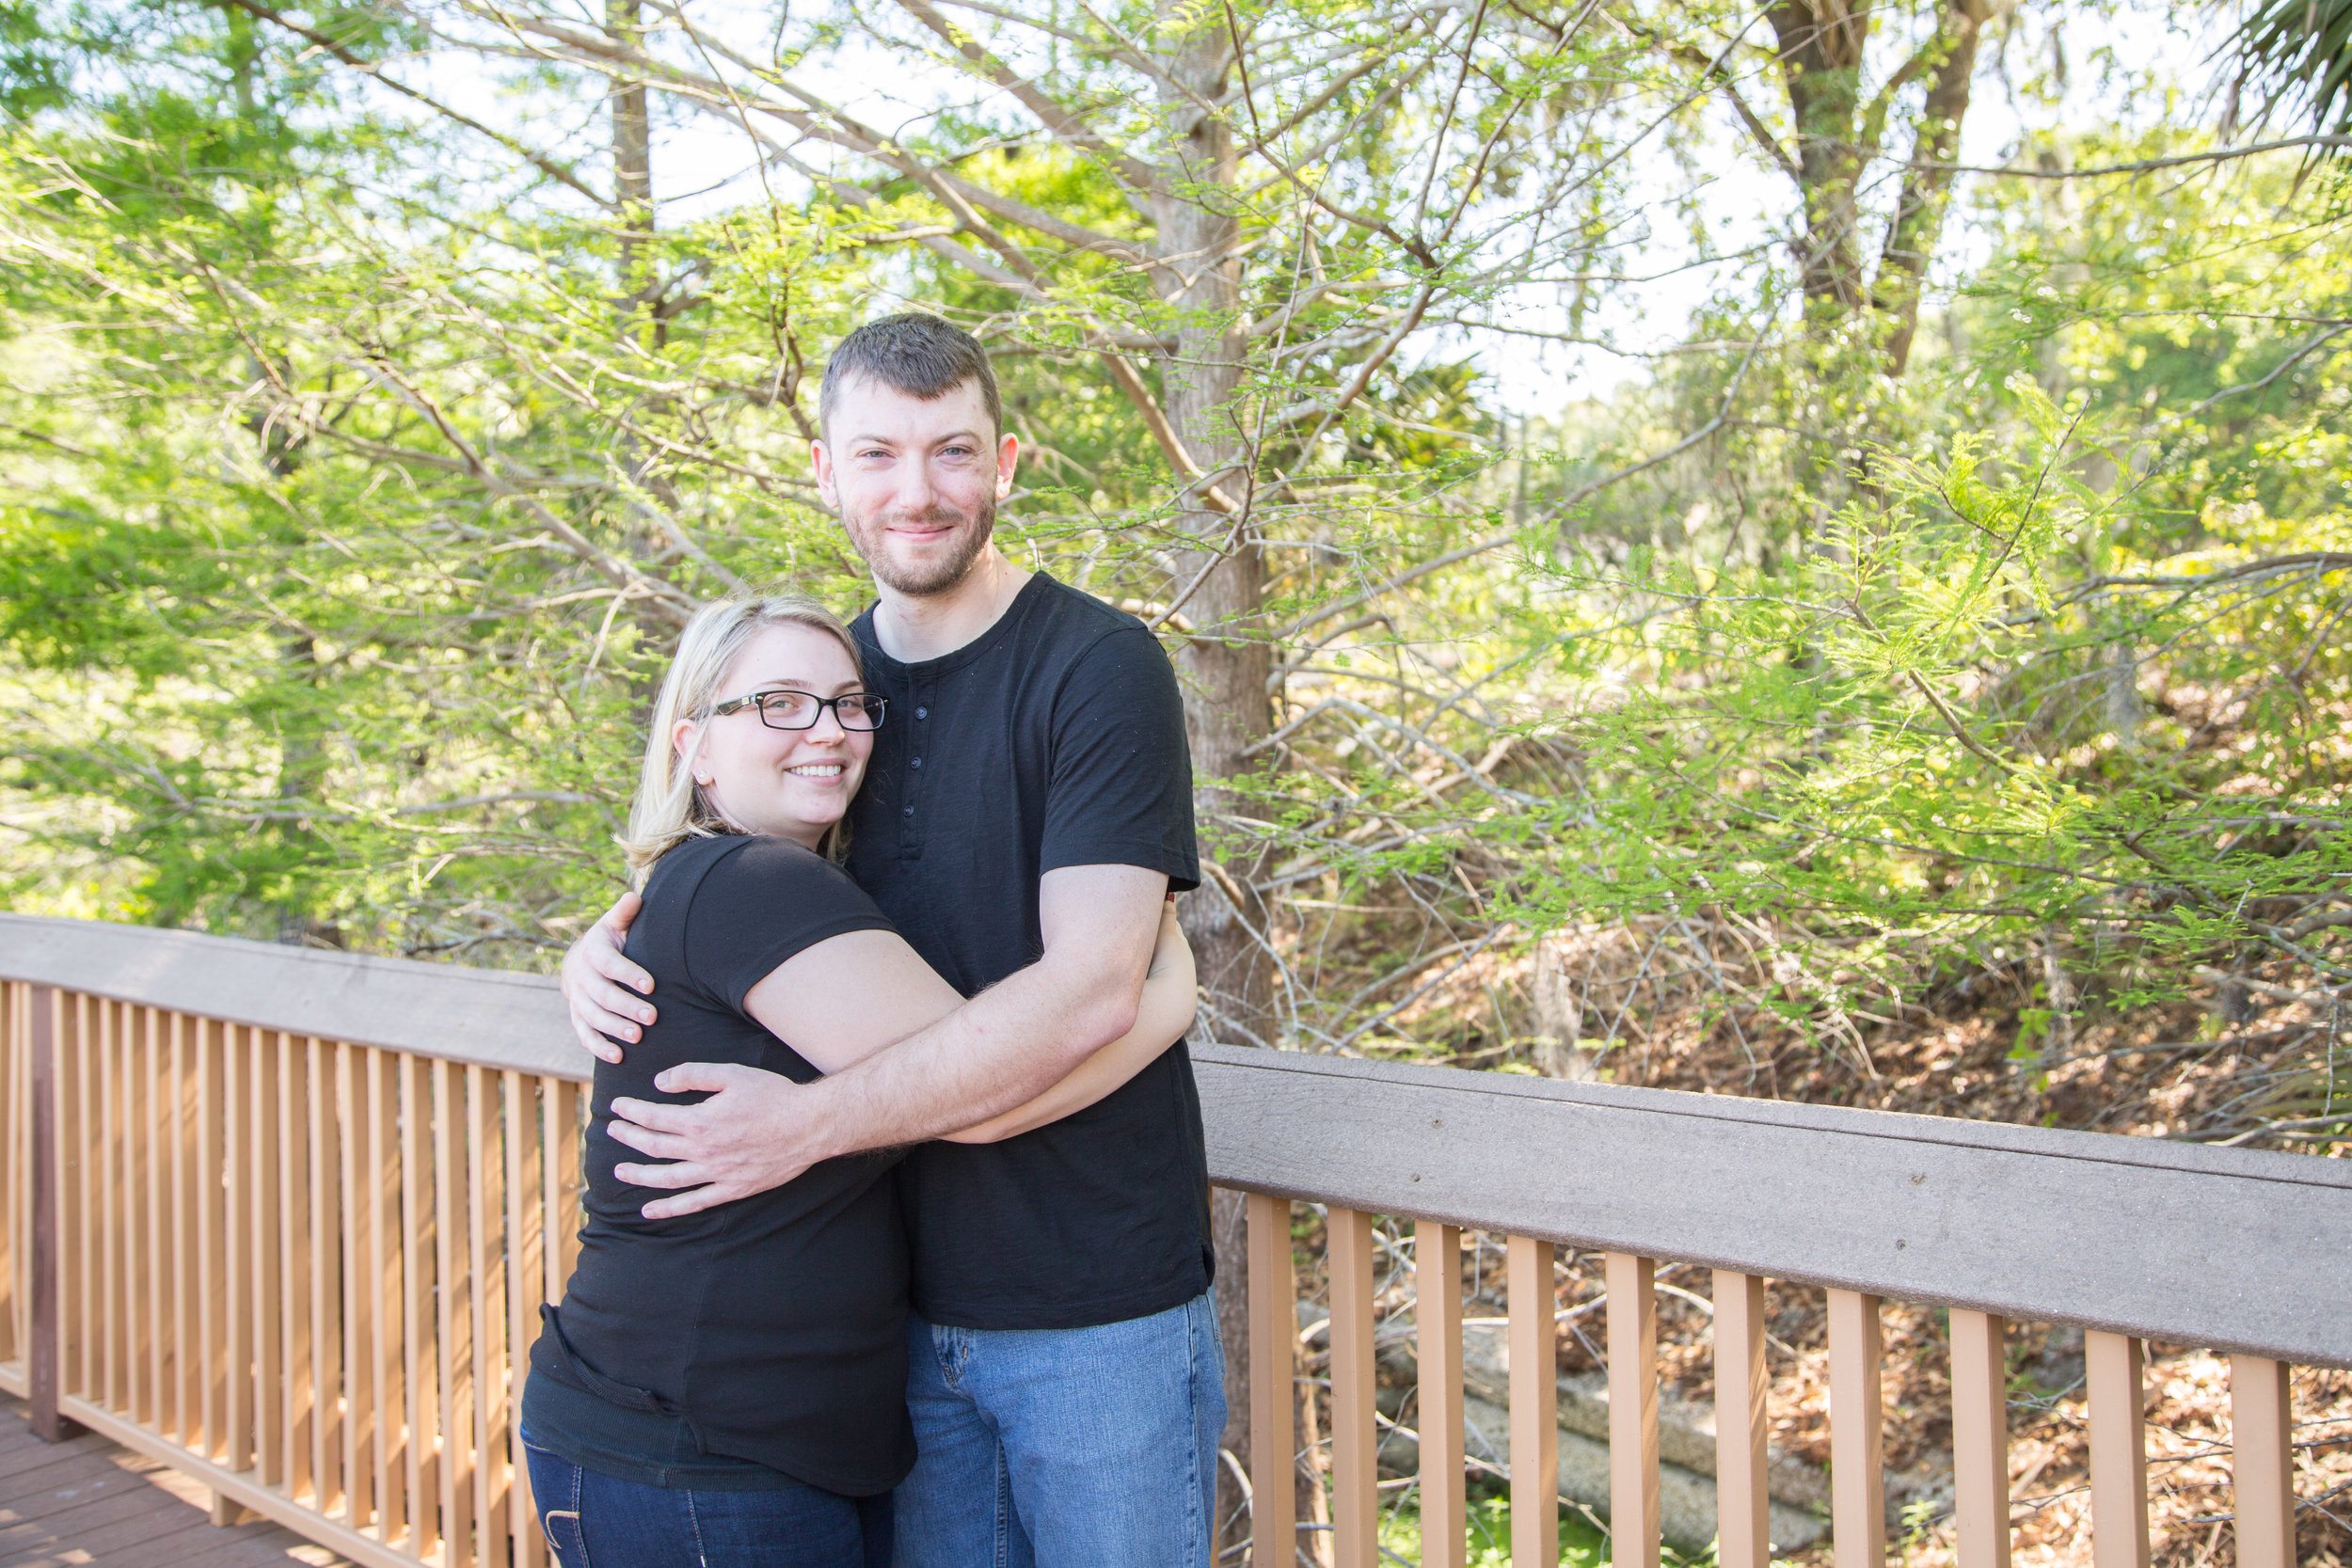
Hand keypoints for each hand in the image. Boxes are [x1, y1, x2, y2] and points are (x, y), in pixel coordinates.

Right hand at [562, 891, 653, 1063]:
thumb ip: (625, 913)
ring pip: (593, 1017)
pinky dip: (599, 1047)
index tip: (651, 985)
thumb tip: (633, 898)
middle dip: (627, 1006)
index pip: (609, 963)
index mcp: (593, 951)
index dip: (628, 974)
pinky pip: (585, 1034)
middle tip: (652, 1017)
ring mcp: (578, 999)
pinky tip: (618, 1057)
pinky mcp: (578, 1018)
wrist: (583, 960)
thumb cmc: (611, 940)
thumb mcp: (616, 924)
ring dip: (615, 1028)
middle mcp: (581, 977)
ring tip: (638, 1037)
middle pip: (602, 994)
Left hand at [608, 1062, 829, 1217]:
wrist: (809, 1125)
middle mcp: (703, 1151)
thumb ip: (692, 1074)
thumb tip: (659, 1082)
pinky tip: (648, 1211)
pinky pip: (694, 1203)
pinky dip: (669, 1209)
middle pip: (654, 1147)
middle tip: (612, 1132)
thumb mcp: (732, 1073)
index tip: (617, 1107)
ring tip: (619, 1171)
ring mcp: (716, 1174)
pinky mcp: (732, 1189)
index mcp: (700, 1121)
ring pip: (666, 1178)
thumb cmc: (773, 1096)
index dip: (631, 1111)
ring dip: (638, 1175)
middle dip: (629, 1137)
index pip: (654, 1117)